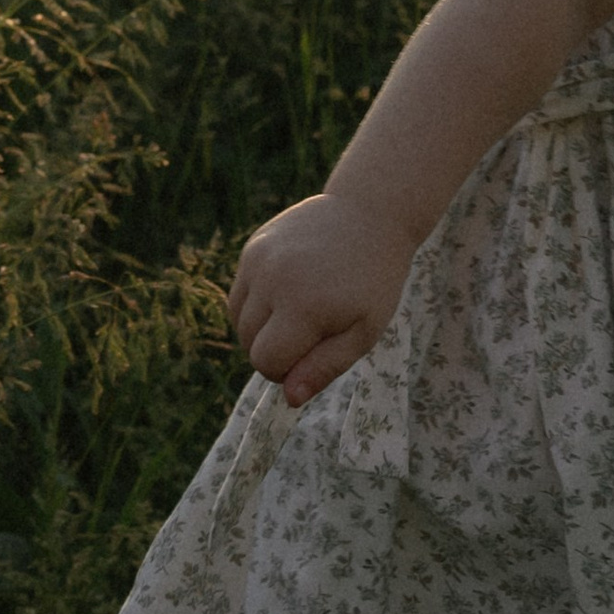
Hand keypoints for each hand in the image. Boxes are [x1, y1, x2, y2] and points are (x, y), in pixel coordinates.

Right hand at [228, 190, 415, 408]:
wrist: (370, 214)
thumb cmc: (374, 281)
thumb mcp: (363, 331)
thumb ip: (324, 367)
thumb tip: (289, 399)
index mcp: (303, 306)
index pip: (266, 362)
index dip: (286, 372)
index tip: (312, 358)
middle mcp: (273, 281)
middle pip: (249, 343)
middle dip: (274, 350)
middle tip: (312, 334)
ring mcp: (258, 260)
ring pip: (239, 320)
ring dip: (262, 329)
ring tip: (299, 313)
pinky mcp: (253, 247)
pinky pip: (240, 293)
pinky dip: (256, 304)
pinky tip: (288, 292)